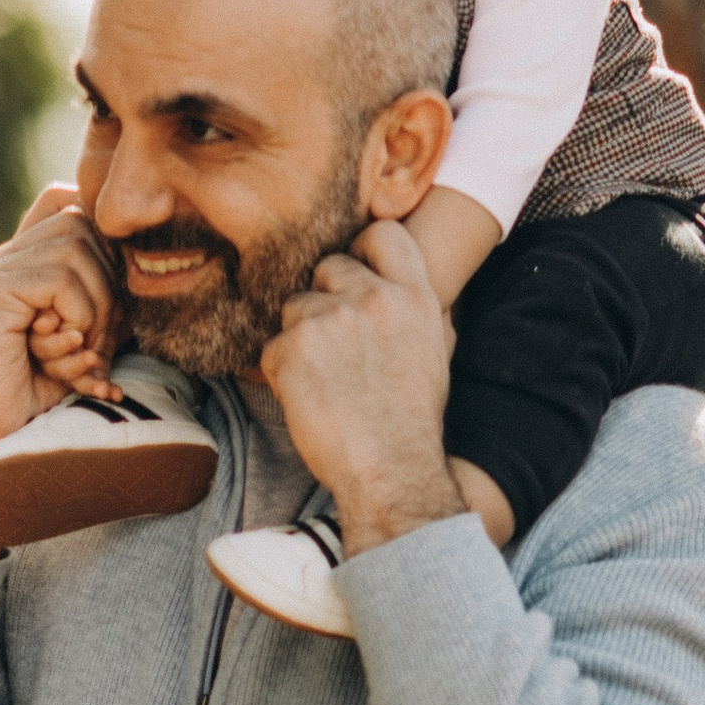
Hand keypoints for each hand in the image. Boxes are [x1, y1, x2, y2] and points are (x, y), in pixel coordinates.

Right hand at [0, 188, 121, 562]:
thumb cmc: (42, 399)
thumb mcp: (86, 337)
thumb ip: (104, 295)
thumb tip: (147, 255)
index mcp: (21, 261)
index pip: (68, 200)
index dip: (102, 235)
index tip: (111, 300)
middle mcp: (3, 258)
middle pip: (83, 222)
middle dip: (108, 283)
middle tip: (99, 344)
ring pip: (76, 248)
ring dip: (96, 308)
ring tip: (81, 356)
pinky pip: (59, 279)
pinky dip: (77, 317)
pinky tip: (63, 353)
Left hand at [261, 217, 462, 554]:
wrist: (389, 470)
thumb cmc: (410, 422)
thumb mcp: (432, 350)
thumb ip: (411, 309)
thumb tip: (390, 286)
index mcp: (414, 295)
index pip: (382, 234)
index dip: (361, 249)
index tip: (354, 270)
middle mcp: (373, 297)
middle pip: (328, 268)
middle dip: (324, 299)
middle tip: (333, 346)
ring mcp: (330, 319)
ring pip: (295, 308)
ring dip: (300, 338)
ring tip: (324, 381)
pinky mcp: (291, 348)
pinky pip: (272, 347)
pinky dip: (280, 372)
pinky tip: (307, 399)